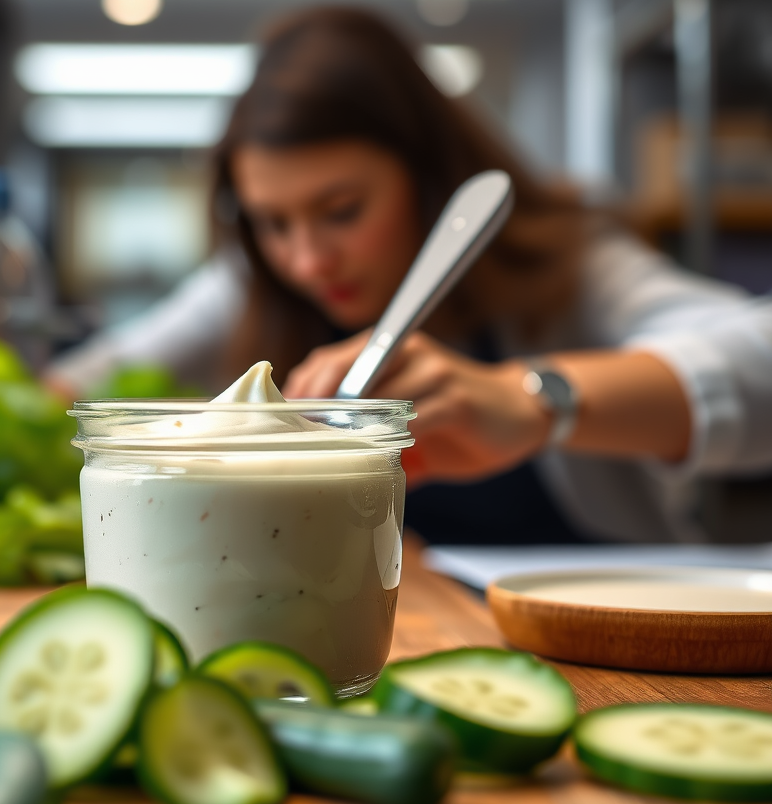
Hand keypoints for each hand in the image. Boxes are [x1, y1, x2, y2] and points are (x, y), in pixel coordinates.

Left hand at [283, 331, 551, 483]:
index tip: (282, 424)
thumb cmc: (453, 415)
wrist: (520, 412)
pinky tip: (377, 457)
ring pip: (372, 398)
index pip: (326, 362)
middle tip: (299, 441)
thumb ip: (364, 425)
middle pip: (341, 374)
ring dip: (347, 428)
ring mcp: (431, 372)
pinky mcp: (455, 400)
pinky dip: (389, 440)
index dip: (300, 393)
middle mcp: (405, 349)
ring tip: (328, 453)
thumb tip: (313, 454)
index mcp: (385, 346)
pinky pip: (411, 420)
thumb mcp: (401, 414)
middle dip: (314, 410)